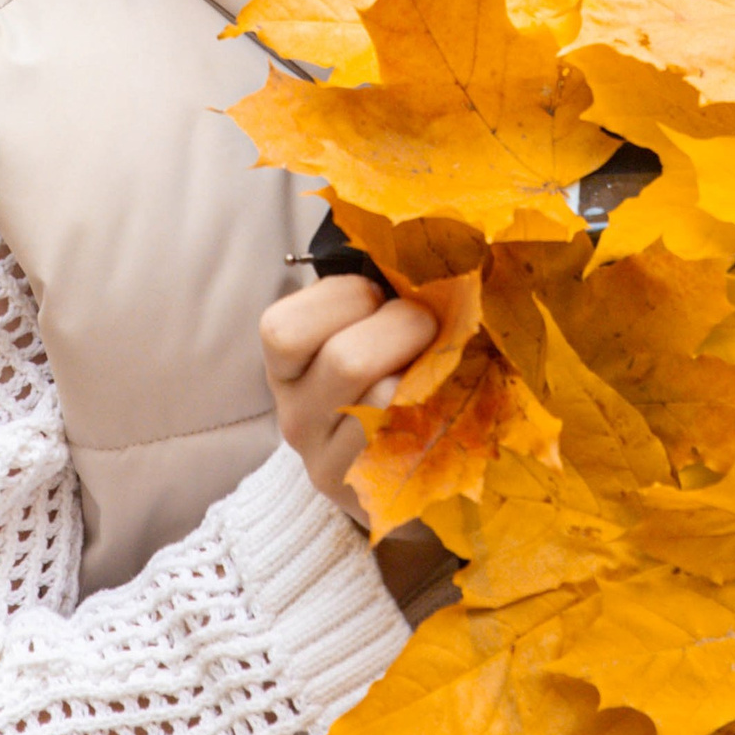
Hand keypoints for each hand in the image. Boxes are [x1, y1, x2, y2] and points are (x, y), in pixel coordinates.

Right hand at [259, 273, 438, 526]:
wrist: (406, 472)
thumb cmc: (395, 373)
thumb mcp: (368, 328)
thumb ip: (379, 289)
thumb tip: (428, 237)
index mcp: (287, 366)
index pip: (283, 329)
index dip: (345, 298)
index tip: (382, 296)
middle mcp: (296, 418)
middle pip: (346, 360)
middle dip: (405, 327)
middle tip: (432, 327)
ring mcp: (328, 464)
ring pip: (386, 402)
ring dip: (430, 372)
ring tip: (446, 368)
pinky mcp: (371, 496)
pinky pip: (416, 443)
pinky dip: (443, 414)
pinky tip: (452, 408)